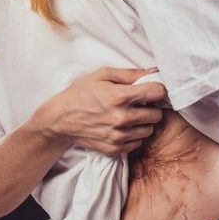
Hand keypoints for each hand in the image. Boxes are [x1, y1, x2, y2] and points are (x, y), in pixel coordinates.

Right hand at [39, 66, 166, 155]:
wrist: (60, 119)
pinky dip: (133, 134)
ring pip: (149, 129)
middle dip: (151, 106)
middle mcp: (122, 118)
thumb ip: (130, 73)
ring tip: (129, 115)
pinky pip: (137, 142)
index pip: (157, 93)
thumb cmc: (81, 93)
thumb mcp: (102, 75)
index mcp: (120, 96)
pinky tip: (122, 126)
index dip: (156, 89)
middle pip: (157, 114)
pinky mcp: (115, 149)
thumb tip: (154, 70)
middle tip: (139, 103)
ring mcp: (118, 136)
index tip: (150, 89)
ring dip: (143, 122)